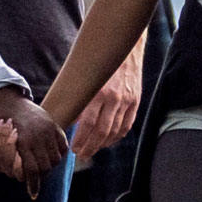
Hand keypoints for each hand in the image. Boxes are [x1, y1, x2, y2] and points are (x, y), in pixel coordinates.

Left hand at [0, 88, 67, 197]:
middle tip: (32, 179)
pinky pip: (62, 147)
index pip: (32, 169)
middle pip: (46, 167)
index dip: (33, 184)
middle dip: (40, 177)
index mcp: (22, 139)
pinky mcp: (54, 125)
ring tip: (39, 168)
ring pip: (56, 159)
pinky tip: (48, 158)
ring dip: (49, 167)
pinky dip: (58, 155)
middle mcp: (38, 135)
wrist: (7, 98)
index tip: (32, 194)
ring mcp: (48, 129)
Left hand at [71, 46, 142, 164]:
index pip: (88, 123)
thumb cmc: (99, 59)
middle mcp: (114, 98)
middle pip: (101, 131)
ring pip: (115, 131)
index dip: (80, 139)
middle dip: (90, 146)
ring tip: (92, 150)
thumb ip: (77, 96)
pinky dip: (117, 136)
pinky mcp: (135, 101)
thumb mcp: (84, 74)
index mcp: (98, 91)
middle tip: (81, 154)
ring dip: (102, 144)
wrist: (125, 46)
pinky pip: (127, 125)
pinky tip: (108, 141)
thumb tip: (66, 116)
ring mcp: (127, 101)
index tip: (73, 148)